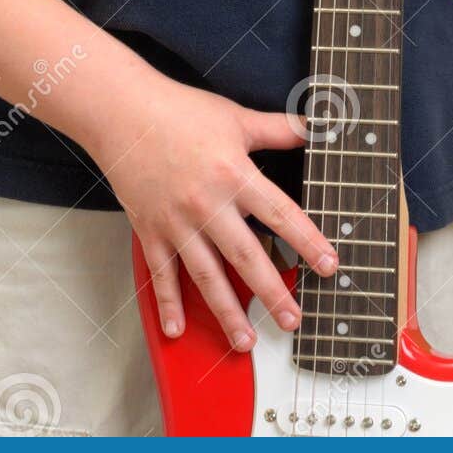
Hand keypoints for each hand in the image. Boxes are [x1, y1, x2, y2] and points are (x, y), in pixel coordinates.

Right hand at [87, 77, 337, 352]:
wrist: (123, 112)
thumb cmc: (180, 111)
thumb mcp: (235, 117)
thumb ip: (277, 128)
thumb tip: (313, 129)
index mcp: (233, 174)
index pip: (279, 213)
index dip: (307, 241)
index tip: (328, 265)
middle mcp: (207, 203)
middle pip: (246, 255)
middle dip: (272, 291)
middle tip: (292, 320)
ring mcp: (177, 221)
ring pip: (206, 275)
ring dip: (227, 310)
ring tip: (246, 340)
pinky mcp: (151, 230)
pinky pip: (162, 273)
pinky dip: (169, 303)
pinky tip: (178, 328)